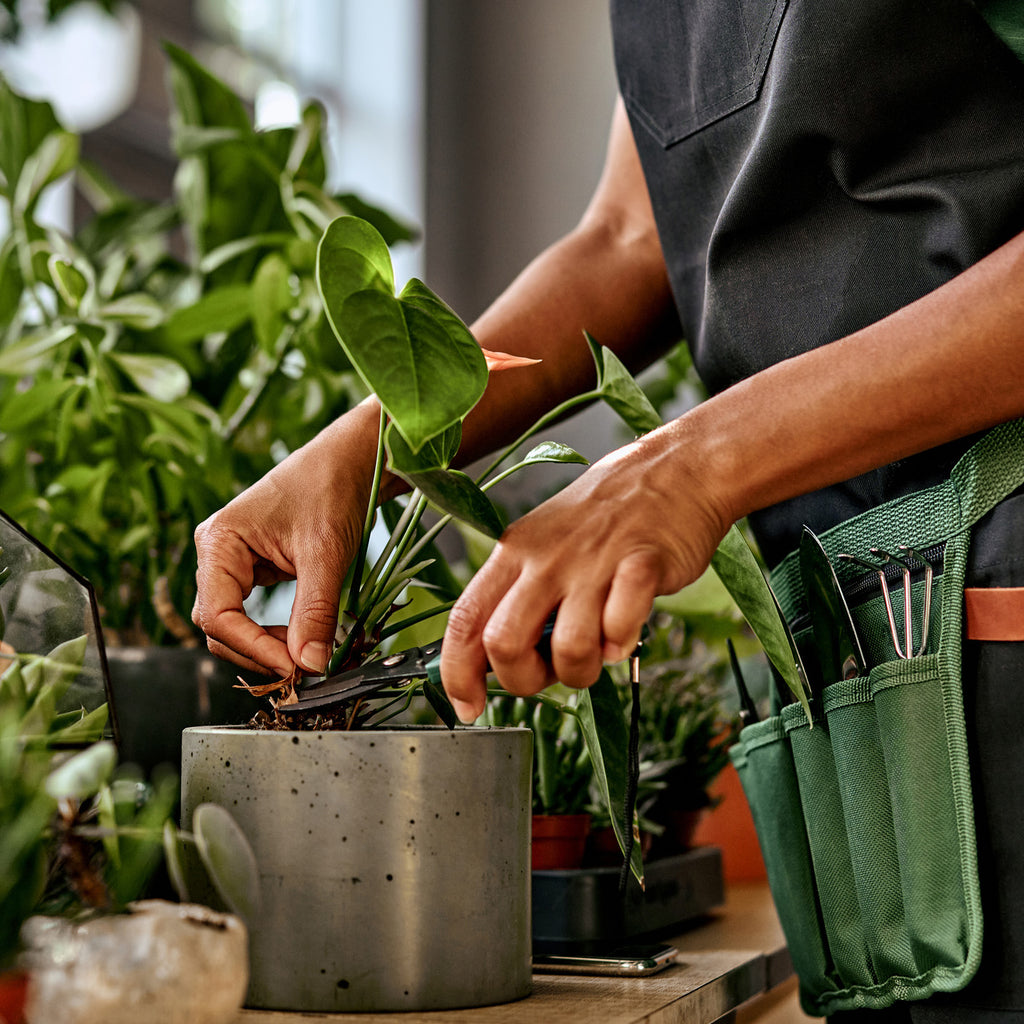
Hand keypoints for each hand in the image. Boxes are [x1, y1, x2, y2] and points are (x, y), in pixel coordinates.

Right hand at [192, 407, 379, 676]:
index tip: (294, 668)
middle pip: (218, 627)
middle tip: (304, 668)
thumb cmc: (332, 488)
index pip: (218, 616)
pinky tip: (303, 638)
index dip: (253, 648)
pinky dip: (275, 633)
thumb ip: (315, 612)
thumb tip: (310, 666)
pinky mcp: (255, 568)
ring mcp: (233, 562)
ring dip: (266, 646)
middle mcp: (217, 554)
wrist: (351, 458)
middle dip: (258, 652)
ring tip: (308, 653)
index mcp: (219, 542)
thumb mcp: (326, 554)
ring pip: (234, 624)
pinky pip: (253, 613)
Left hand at [438, 426, 727, 722]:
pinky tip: (625, 630)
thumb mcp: (544, 545)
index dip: (456, 674)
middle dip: (523, 680)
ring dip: (582, 671)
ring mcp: (592, 561)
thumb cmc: (607, 517)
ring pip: (568, 649)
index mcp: (513, 553)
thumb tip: (493, 660)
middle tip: (550, 673)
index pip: (464, 621)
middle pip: (503, 643)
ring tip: (595, 652)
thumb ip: (519, 596)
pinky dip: (622, 643)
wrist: (675, 470)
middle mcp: (545, 558)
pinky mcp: (641, 565)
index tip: (468, 706)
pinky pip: (621, 627)